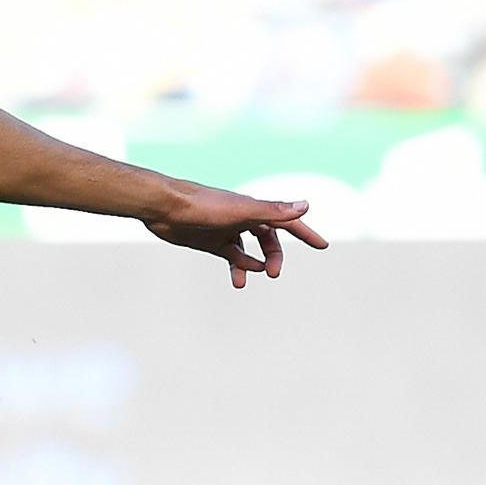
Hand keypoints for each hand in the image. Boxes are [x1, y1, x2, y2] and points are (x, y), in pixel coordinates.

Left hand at [145, 184, 328, 287]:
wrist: (163, 207)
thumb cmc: (201, 206)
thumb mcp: (241, 211)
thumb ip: (272, 210)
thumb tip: (306, 205)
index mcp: (253, 209)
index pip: (286, 221)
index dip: (305, 232)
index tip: (322, 245)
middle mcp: (242, 218)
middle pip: (268, 239)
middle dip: (275, 255)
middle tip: (274, 273)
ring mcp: (226, 230)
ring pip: (249, 250)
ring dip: (255, 264)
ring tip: (253, 276)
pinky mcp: (209, 241)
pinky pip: (231, 255)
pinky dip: (238, 266)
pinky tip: (239, 279)